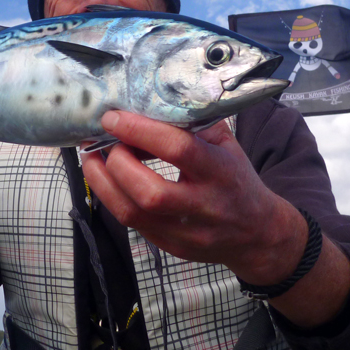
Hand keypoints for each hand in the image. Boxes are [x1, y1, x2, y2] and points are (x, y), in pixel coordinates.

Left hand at [80, 111, 304, 284]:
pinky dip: (112, 198)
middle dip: (118, 163)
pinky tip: (107, 179)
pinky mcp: (171, 247)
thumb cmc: (236, 180)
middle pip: (150, 192)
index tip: (113, 118)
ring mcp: (186, 232)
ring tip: (92, 159)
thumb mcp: (226, 145)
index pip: (178, 150)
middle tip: (105, 142)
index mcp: (221, 172)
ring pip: (133, 214)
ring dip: (103, 183)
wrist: (257, 234)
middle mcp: (204, 206)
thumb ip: (194, 123)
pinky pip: (131, 224)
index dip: (140, 131)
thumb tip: (151, 103)